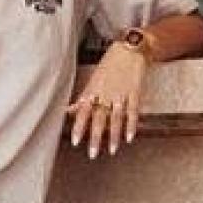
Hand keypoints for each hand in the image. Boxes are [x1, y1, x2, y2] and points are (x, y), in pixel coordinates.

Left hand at [66, 42, 147, 158]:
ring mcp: (121, 93)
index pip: (83, 111)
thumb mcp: (93, 80)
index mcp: (93, 90)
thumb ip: (83, 98)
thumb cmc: (110, 64)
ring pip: (116, 117)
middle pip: (99, 118)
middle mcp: (105, 93)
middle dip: (95, 137)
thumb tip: (67, 110)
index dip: (79, 126)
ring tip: (112, 151)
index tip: (75, 142)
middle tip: (92, 154)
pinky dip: (132, 125)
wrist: (130, 48)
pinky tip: (129, 138)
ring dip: (114, 135)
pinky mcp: (135, 92)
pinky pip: (133, 111)